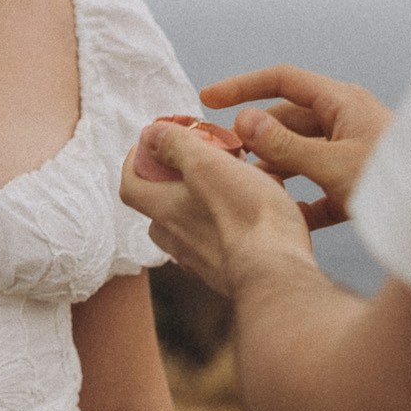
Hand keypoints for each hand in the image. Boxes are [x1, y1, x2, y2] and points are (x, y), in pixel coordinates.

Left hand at [121, 116, 314, 294]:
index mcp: (165, 212)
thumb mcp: (208, 164)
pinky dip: (228, 225)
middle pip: (159, 207)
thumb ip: (175, 145)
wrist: (280, 276)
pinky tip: (255, 213)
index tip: (153, 143)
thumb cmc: (247, 218)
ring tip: (234, 183)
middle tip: (198, 161)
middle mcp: (177, 241)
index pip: (131, 185)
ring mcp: (203, 261)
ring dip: (204, 203)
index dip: (135, 160)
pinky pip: (219, 243)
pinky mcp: (229, 272)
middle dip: (172, 181)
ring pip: (191, 226)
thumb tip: (150, 134)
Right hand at [199, 64, 393, 228]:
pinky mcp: (358, 184)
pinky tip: (283, 219)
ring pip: (300, 155)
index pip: (281, 80)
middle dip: (255, 139)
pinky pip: (319, 187)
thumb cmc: (394, 181)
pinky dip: (300, 201)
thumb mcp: (333, 163)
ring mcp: (352, 151)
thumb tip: (242, 121)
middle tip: (222, 160)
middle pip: (286, 120)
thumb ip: (286, 145)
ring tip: (248, 191)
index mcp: (341, 101)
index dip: (242, 87)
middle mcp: (346, 120)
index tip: (206, 100)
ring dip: (275, 172)